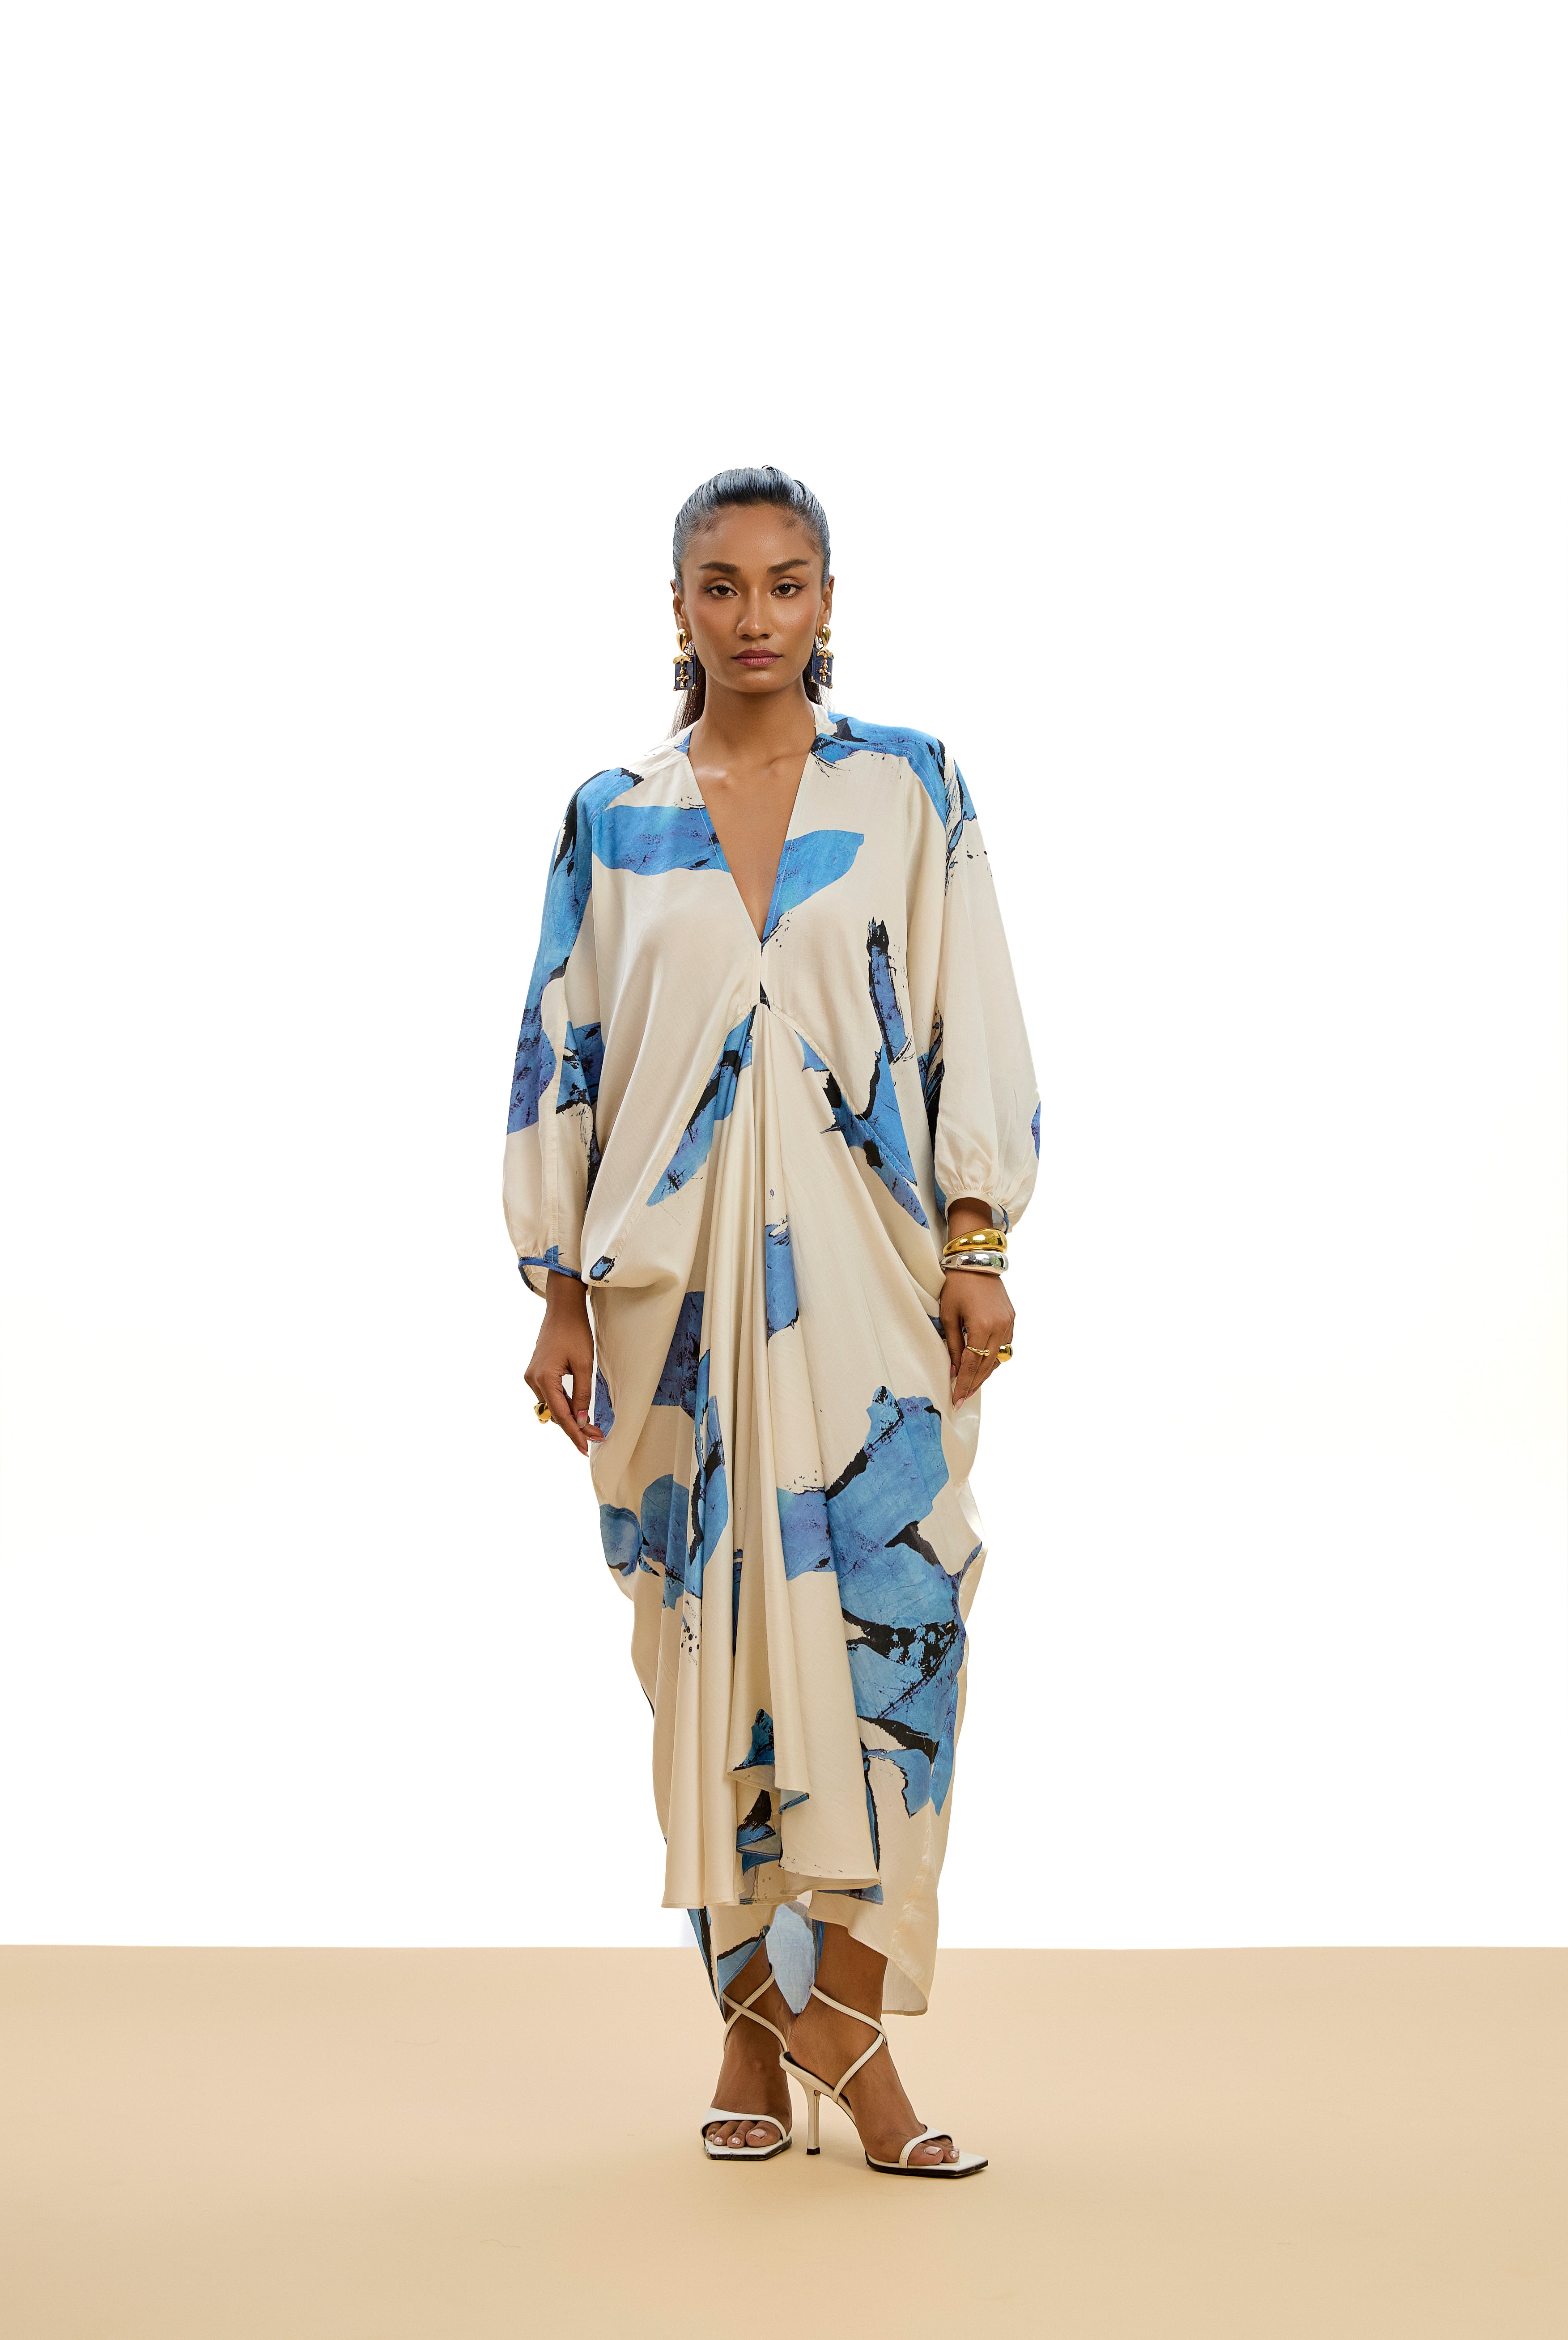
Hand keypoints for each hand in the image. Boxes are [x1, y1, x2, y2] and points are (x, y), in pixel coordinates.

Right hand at [525, 1277, 604, 1455]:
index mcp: (543, 1378)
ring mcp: (532, 1376)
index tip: (586, 1448)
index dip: (574, 1433)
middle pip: (555, 1413)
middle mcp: (533, 1380)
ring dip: (569, 1417)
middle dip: (575, 1426)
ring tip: (591, 1428)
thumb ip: (582, 1394)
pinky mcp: (536, 1372)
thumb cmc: (575, 1332)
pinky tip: (577, 1412)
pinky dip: (563, 1404)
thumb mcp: (585, 1365)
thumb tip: (580, 1419)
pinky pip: (550, 1395)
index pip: (560, 1414)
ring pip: (552, 1406)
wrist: (562, 1309)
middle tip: (596, 1437)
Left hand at [940, 1270, 1013, 1404]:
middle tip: (963, 1398)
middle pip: (988, 1365)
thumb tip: (955, 1372)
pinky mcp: (1011, 1318)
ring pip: (998, 1358)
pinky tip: (983, 1365)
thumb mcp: (949, 1316)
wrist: (976, 1261)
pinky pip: (1004, 1345)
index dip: (964, 1384)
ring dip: (985, 1373)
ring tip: (972, 1386)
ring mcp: (1009, 1322)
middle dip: (975, 1383)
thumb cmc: (957, 1285)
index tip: (956, 1400)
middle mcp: (1000, 1326)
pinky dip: (994, 1357)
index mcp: (982, 1326)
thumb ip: (953, 1345)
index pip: (973, 1364)